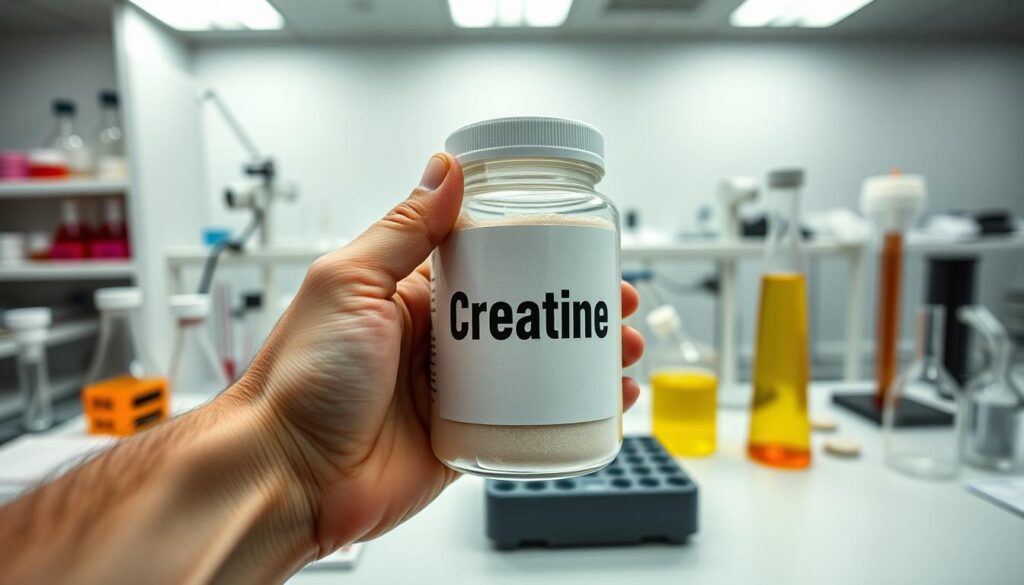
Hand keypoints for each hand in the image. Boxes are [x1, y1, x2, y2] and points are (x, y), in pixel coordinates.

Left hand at [232, 153, 644, 557]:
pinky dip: (567, 411)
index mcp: (410, 294)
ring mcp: (453, 390)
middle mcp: (436, 339)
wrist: (285, 474)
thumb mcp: (348, 283)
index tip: (581, 249)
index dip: (540, 253)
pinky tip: (599, 405)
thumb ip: (402, 230)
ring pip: (534, 366)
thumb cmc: (298, 380)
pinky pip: (525, 419)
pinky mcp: (464, 436)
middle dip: (576, 308)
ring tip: (620, 353)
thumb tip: (444, 171)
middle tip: (616, 305)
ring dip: (583, 358)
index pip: (490, 261)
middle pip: (525, 313)